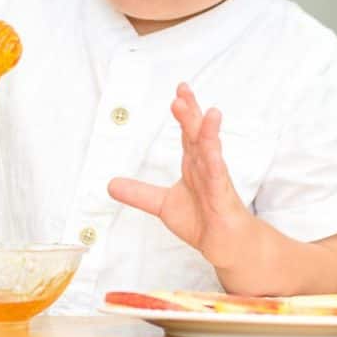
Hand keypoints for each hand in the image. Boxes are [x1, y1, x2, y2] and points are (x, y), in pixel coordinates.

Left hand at [108, 83, 256, 269]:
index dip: (184, 112)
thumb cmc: (203, 220)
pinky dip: (214, 160)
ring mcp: (216, 180)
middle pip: (198, 134)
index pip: (189, 133)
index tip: (178, 92)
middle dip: (192, 112)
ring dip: (208, 131)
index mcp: (194, 164)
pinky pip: (217, 175)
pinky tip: (211, 147)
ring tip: (208, 112)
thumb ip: (139, 193)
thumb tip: (111, 184)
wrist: (226, 245)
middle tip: (183, 91)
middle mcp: (206, 166)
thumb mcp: (162, 205)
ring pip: (211, 151)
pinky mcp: (222, 196)